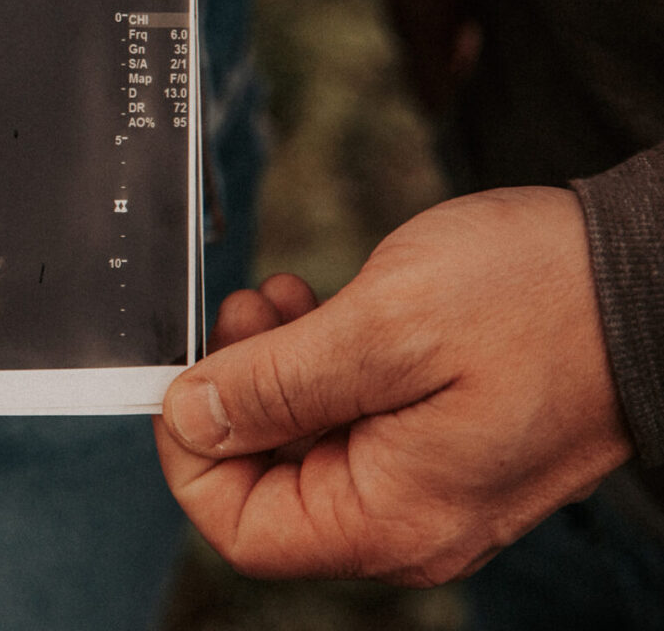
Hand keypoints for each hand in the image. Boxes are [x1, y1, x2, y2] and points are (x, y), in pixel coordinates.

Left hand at [155, 187, 632, 586]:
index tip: (185, 378)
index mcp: (395, 517)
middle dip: (234, 395)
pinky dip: (317, 366)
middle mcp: (411, 520)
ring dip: (271, 370)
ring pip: (304, 445)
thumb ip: (274, 383)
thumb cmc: (540, 296)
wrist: (649, 271)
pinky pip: (350, 422)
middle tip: (245, 310)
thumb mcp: (383, 326)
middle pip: (268, 487)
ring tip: (281, 296)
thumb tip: (188, 420)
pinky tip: (317, 309)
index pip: (243, 531)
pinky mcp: (442, 441)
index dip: (190, 457)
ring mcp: (430, 483)